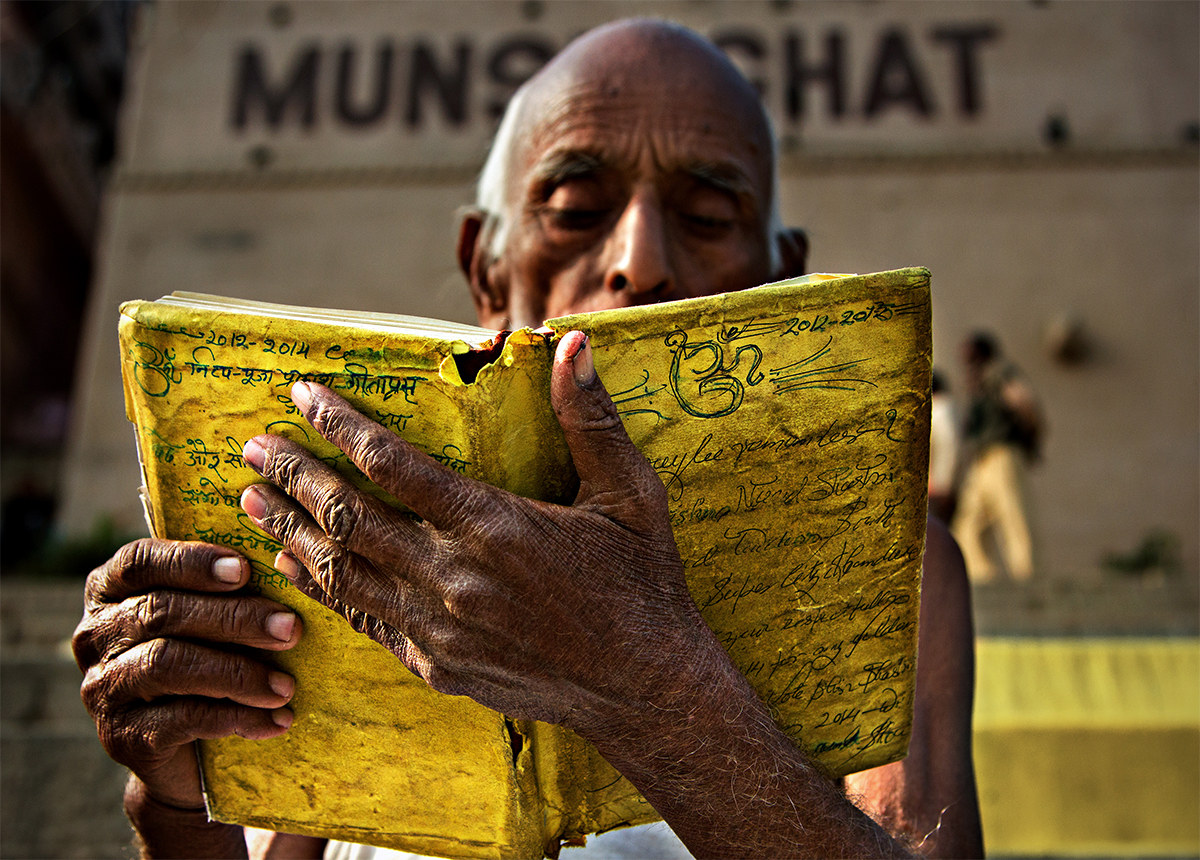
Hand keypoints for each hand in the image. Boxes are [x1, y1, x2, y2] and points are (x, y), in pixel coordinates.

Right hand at [72, 539, 301, 807]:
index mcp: (111, 590)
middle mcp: (96, 635)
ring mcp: (103, 687)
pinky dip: (237, 717)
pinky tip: (277, 719)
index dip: (191, 562)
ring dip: (238, 672)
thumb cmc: (208, 660)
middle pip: (162, 612)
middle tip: (290, 628)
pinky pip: (182, 719)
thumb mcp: (211, 621)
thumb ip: (230, 591)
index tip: (244, 570)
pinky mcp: (121, 737)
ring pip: (168, 665)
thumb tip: (286, 566)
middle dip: (234, 618)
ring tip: (285, 685)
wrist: (187, 751)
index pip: (139, 561)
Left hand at [239, 332, 714, 733]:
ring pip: (341, 573)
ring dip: (290, 532)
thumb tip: (572, 342)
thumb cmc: (641, 584)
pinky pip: (364, 621)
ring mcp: (438, 630)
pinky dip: (322, 589)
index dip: (340, 425)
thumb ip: (591, 420)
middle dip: (292, 476)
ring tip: (248, 499)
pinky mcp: (436, 667)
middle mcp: (453, 578)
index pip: (393, 464)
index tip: (302, 394)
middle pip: (348, 517)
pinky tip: (296, 567)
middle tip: (251, 446)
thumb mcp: (631, 495)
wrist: (644, 688)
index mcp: (495, 526)